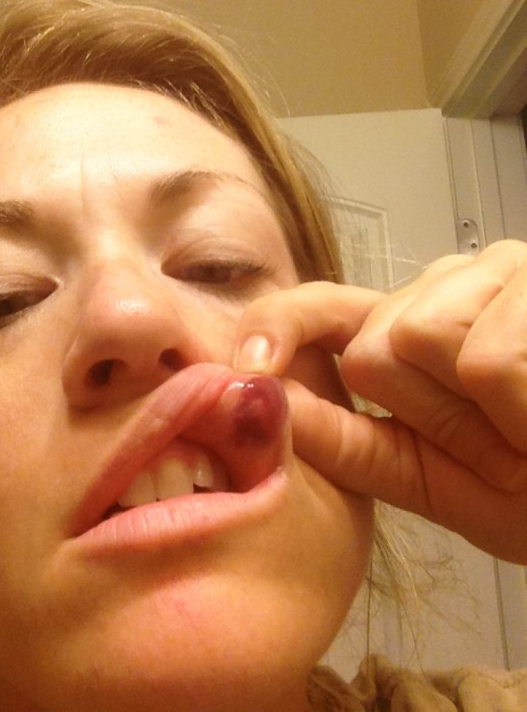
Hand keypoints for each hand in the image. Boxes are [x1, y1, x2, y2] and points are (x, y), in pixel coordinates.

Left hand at [234, 240, 526, 563]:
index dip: (276, 329)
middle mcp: (443, 286)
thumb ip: (351, 444)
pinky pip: (485, 358)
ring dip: (479, 412)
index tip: (250, 368)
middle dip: (427, 411)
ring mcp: (494, 270)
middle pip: (369, 342)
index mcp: (405, 332)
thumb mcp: (434, 480)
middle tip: (502, 440)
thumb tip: (265, 405)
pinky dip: (521, 410)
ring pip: (418, 337)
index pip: (319, 309)